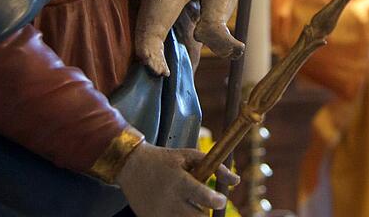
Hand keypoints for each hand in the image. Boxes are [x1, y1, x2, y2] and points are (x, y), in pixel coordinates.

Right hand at [116, 143, 238, 216]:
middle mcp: (169, 200)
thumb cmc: (165, 160)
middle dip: (207, 214)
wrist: (132, 166)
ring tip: (189, 206)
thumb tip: (236, 181)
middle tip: (205, 205)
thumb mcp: (189, 156)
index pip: (204, 198)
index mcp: (179, 181)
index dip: (217, 201)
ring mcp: (159, 214)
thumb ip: (216, 167)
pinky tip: (178, 210)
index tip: (219, 199)